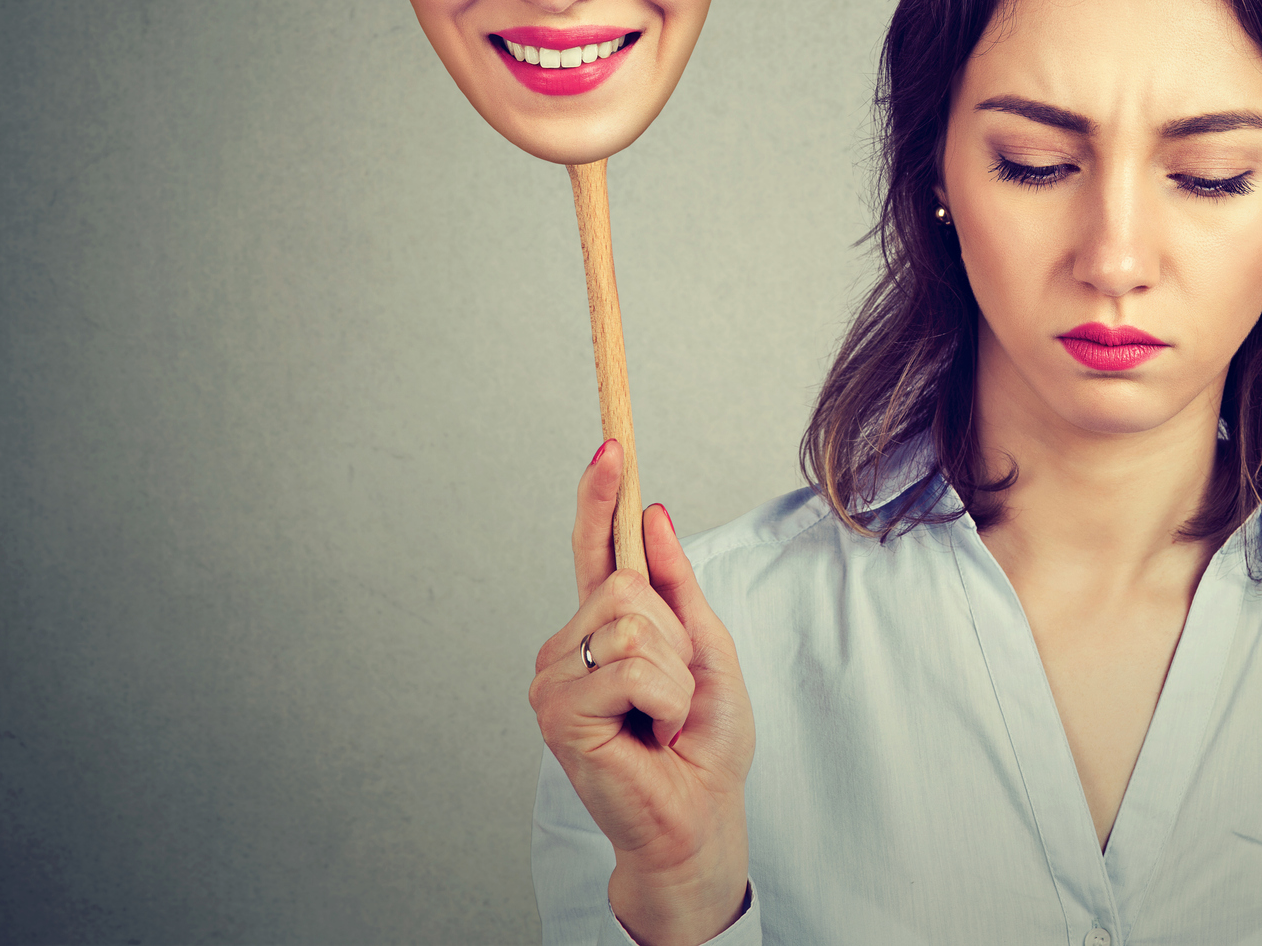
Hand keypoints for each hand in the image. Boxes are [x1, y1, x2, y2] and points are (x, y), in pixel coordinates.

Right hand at [530, 440, 754, 945]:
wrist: (699, 818)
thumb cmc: (702, 745)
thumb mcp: (707, 650)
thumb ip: (676, 586)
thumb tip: (650, 513)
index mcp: (603, 627)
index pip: (593, 549)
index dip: (598, 496)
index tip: (610, 443)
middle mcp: (568, 645)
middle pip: (625, 583)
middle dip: (675, 636)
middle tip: (676, 695)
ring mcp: (555, 677)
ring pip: (630, 622)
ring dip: (674, 674)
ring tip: (665, 718)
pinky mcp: (556, 711)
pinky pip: (630, 665)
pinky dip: (665, 698)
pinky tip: (652, 733)